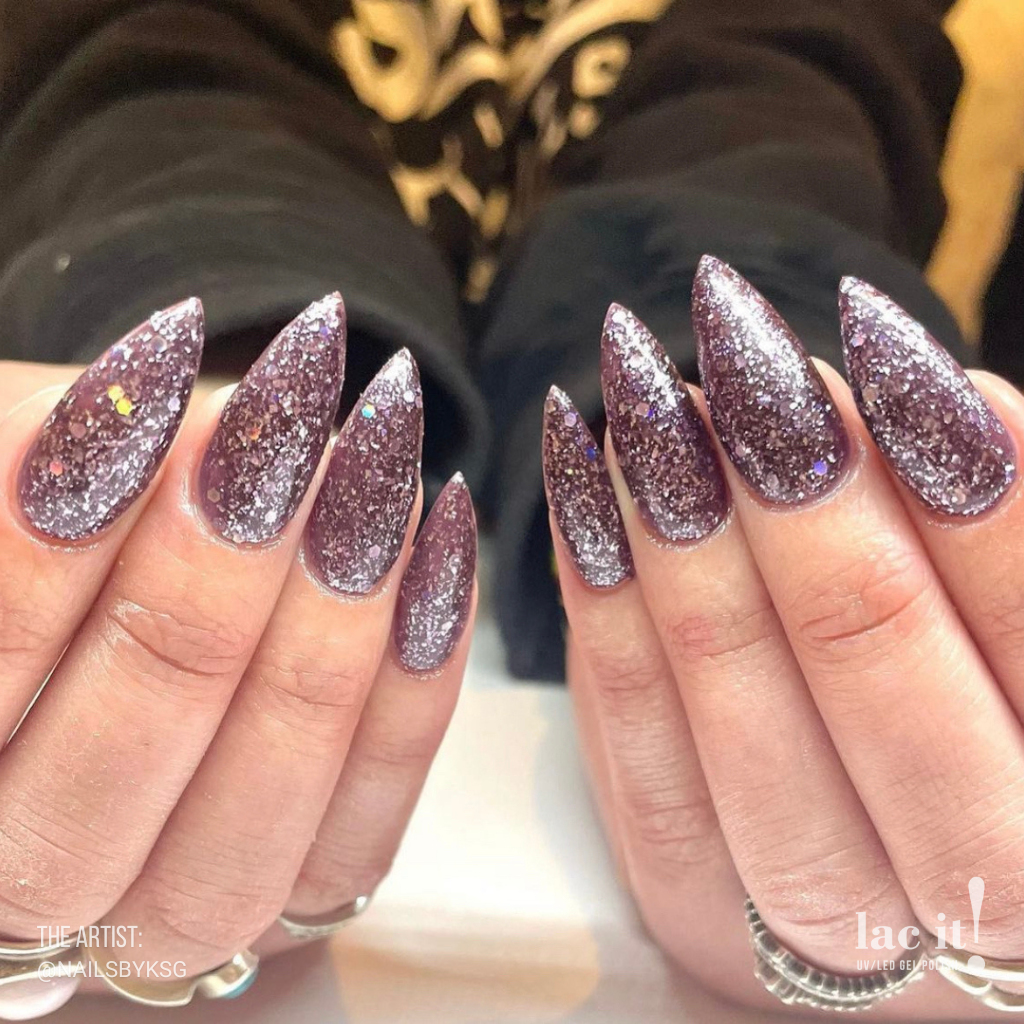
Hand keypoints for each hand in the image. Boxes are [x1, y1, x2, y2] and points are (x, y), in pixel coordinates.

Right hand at [0, 297, 475, 1015]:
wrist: (143, 580)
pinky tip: (436, 541)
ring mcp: (179, 909)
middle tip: (264, 450)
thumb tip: (153, 422)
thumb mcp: (29, 472)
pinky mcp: (305, 895)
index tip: (140, 419)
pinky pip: (360, 835)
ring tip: (367, 478)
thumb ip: (56, 466)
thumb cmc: (69, 514)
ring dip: (320, 640)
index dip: (40, 566)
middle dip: (194, 605)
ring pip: (244, 835)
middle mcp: (40, 882)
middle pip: (103, 791)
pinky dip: (414, 686)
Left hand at [544, 257, 1023, 1017]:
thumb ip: (993, 511)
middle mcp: (976, 902)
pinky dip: (606, 620)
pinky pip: (642, 775)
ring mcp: (825, 928)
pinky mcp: (703, 912)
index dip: (962, 482)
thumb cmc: (975, 683)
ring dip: (686, 547)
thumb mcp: (1000, 603)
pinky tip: (586, 491)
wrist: (901, 835)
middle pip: (876, 677)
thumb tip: (909, 387)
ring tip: (645, 406)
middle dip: (801, 498)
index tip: (874, 337)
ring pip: (745, 733)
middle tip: (741, 360)